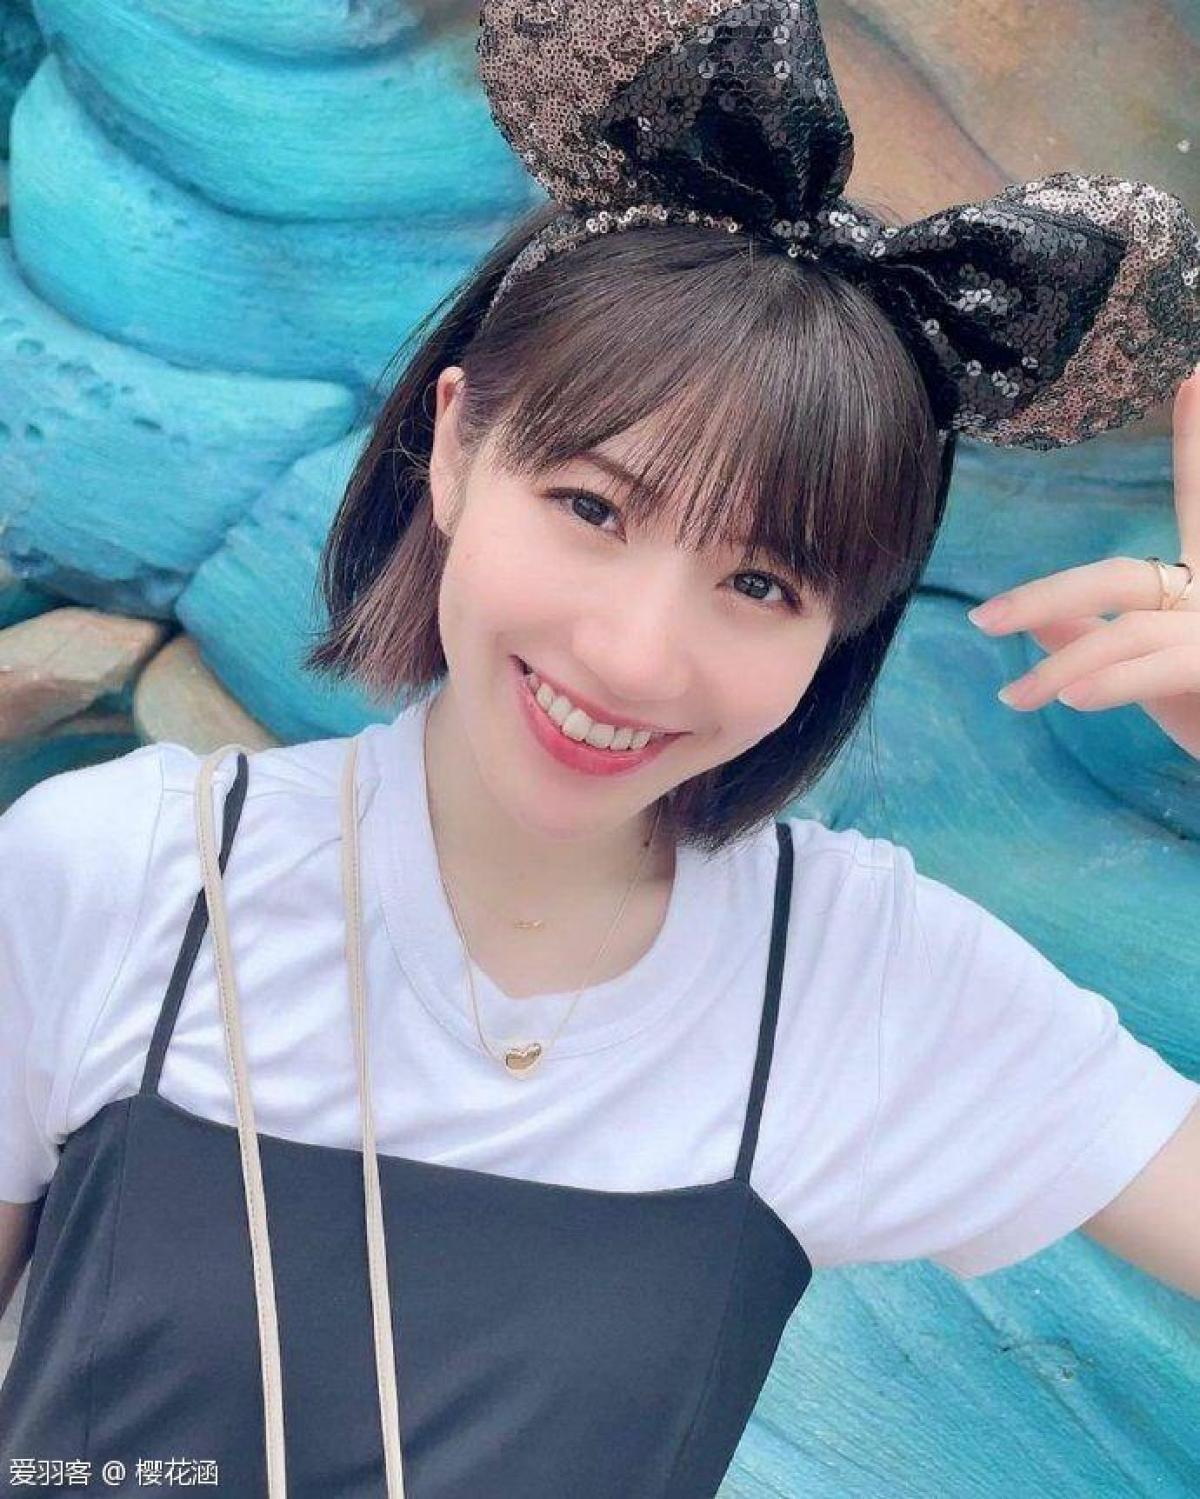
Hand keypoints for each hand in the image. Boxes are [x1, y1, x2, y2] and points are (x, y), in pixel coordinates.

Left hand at [966, 367, 1199, 760]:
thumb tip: (1033, 620)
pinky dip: (1112, 679)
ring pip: (1126, 628)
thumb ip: (1091, 637)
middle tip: (981, 620)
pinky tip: (1074, 698)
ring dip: (1060, 668)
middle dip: (1045, 596)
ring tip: (1013, 699)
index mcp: (1198, 582)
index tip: (1191, 374)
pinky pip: (1163, 663)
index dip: (1198, 439)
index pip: (1194, 500)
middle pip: (1118, 577)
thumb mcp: (1151, 676)